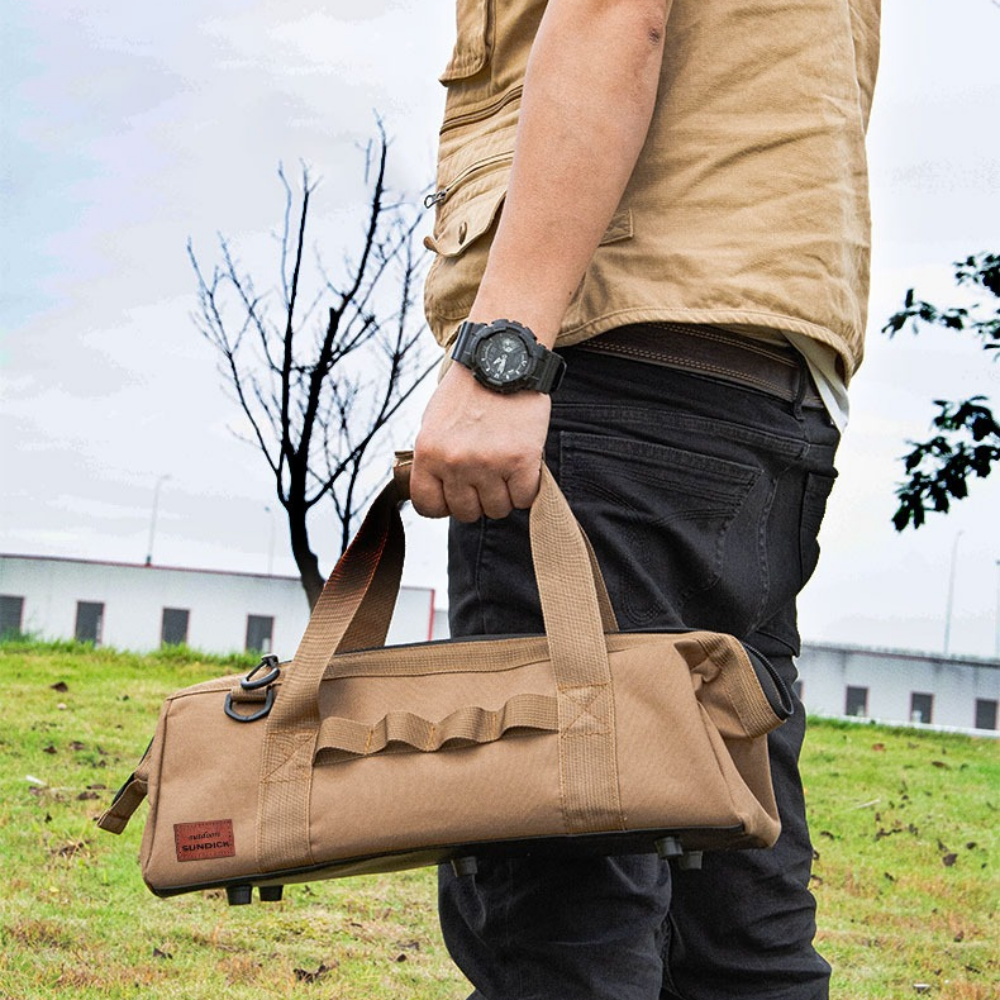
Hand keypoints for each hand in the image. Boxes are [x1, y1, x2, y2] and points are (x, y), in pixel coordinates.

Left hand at [411, 364, 550, 520]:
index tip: (455, 494)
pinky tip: (524, 468)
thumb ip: (433, 459)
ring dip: (503, 494)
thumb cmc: (467, 391)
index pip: (428, 506)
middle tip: (486, 476)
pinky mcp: (521, 461)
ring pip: (497, 509)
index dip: (444, 505)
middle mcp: (455, 462)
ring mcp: (488, 463)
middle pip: (466, 512)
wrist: (501, 359)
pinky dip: (527, 488)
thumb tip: (438, 491)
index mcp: (428, 453)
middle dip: (477, 499)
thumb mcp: (433, 423)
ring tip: (505, 468)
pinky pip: (524, 498)